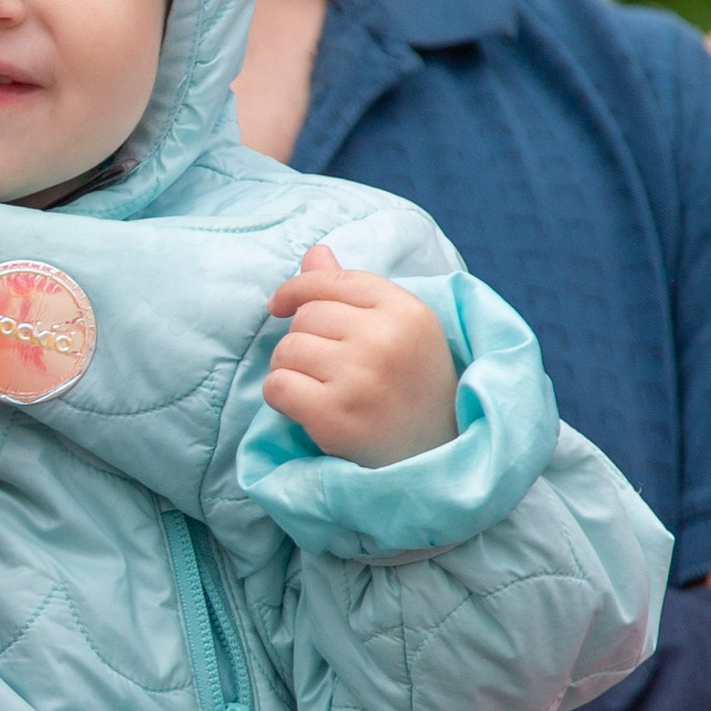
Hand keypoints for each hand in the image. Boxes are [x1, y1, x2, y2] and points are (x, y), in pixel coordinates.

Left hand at [263, 244, 458, 468]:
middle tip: (328, 369)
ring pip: (286, 350)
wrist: (434, 457)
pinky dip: (281, 397)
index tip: (280, 304)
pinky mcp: (334, 415)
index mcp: (406, 310)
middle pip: (305, 316)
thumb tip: (314, 253)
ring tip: (321, 388)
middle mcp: (384, 338)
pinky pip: (276, 387)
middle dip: (303, 339)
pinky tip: (306, 408)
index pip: (332, 280)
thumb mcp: (399, 331)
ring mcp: (359, 377)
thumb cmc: (411, 388)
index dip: (297, 289)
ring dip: (290, 369)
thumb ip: (353, 292)